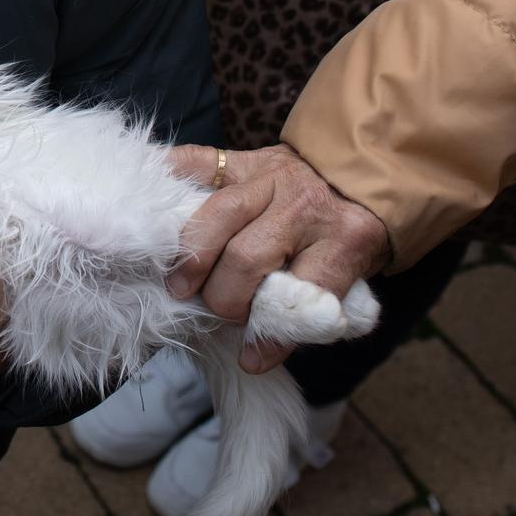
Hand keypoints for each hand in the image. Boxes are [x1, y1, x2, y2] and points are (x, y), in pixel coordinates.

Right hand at [165, 143, 391, 371]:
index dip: (273, 331)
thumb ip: (307, 309)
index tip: (252, 355)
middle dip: (224, 296)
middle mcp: (305, 206)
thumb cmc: (348, 233)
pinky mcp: (244, 158)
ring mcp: (270, 177)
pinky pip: (198, 163)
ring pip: (217, 215)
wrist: (361, 172)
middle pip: (248, 256)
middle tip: (219, 311)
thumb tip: (253, 356)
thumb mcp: (351, 274)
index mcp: (345, 239)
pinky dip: (171, 179)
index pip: (306, 292)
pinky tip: (154, 206)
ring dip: (192, 257)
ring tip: (180, 284)